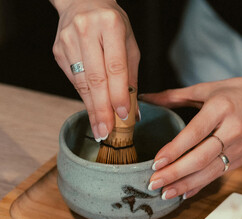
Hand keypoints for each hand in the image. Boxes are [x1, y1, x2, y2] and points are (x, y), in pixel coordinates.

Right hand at [51, 0, 139, 140]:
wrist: (83, 3)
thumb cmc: (113, 25)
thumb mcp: (130, 45)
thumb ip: (131, 77)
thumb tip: (133, 110)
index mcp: (110, 26)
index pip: (115, 67)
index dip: (118, 94)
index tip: (122, 116)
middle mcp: (86, 30)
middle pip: (95, 78)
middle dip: (102, 109)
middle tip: (106, 132)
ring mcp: (68, 40)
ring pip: (82, 82)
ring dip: (92, 108)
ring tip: (100, 128)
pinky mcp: (58, 50)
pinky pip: (74, 80)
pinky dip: (85, 97)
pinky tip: (92, 109)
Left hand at [140, 75, 241, 198]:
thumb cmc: (237, 92)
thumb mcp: (207, 89)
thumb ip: (175, 96)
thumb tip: (146, 98)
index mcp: (222, 108)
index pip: (195, 133)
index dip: (175, 150)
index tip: (156, 162)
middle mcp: (233, 130)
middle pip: (201, 157)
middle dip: (175, 173)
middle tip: (153, 182)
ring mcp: (240, 147)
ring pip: (210, 171)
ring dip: (186, 184)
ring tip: (165, 193)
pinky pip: (219, 174)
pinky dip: (200, 185)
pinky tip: (184, 192)